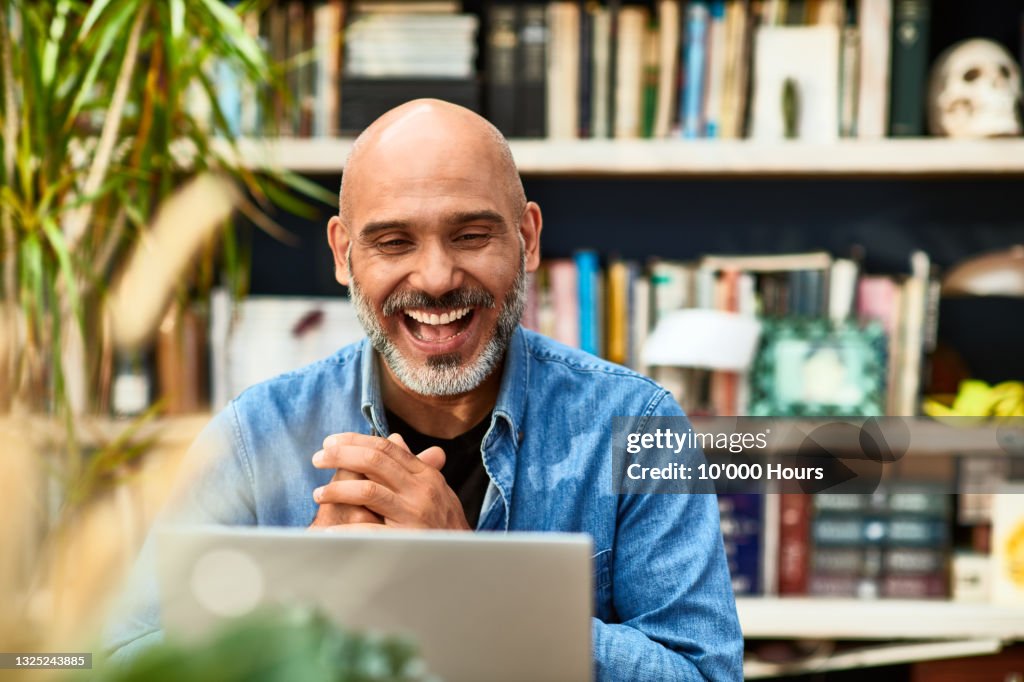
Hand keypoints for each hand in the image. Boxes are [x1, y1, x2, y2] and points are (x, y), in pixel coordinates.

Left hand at [311, 431, 469, 530]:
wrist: (466, 560)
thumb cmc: (446, 524)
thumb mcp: (435, 489)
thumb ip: (413, 465)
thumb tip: (394, 439)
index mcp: (426, 475)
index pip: (386, 448)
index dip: (355, 441)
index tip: (330, 442)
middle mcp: (421, 490)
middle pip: (374, 461)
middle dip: (341, 456)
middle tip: (318, 459)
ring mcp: (415, 515)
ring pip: (368, 491)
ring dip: (337, 491)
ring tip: (318, 495)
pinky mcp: (407, 540)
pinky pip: (370, 531)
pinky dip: (345, 532)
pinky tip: (328, 533)